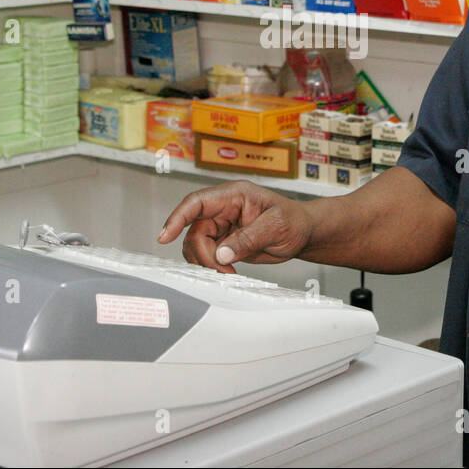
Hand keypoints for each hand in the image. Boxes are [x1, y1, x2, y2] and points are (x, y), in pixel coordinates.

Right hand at [157, 181, 314, 272]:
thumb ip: (248, 239)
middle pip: (194, 230)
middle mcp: (224, 208)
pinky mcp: (225, 240)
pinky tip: (227, 272)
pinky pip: (207, 253)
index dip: (177, 217)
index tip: (165, 236)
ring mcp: (223, 225)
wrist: (304, 233)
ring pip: (197, 244)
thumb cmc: (294, 221)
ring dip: (206, 261)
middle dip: (202, 253)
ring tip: (227, 273)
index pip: (197, 202)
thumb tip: (222, 253)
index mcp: (234, 195)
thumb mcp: (276, 227)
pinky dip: (212, 265)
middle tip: (221, 270)